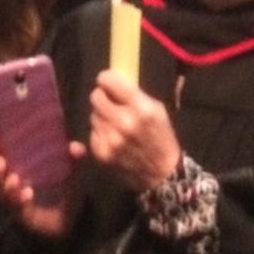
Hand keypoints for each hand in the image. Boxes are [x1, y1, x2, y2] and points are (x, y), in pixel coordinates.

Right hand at [0, 134, 85, 237]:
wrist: (73, 218)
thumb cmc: (66, 189)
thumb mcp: (72, 171)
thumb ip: (75, 159)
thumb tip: (76, 147)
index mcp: (19, 166)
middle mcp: (13, 183)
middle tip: (1, 163)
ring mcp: (16, 200)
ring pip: (1, 193)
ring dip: (6, 186)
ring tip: (15, 180)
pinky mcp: (23, 216)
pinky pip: (16, 209)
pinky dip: (19, 201)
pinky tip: (27, 195)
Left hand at [89, 69, 180, 192]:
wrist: (162, 173)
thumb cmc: (160, 136)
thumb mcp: (156, 109)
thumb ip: (133, 94)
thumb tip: (110, 80)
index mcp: (141, 108)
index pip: (109, 81)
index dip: (106, 79)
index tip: (107, 82)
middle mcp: (124, 122)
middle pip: (95, 97)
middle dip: (102, 97)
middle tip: (110, 103)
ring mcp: (111, 139)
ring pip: (93, 115)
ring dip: (101, 116)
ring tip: (115, 123)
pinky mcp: (101, 153)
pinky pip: (92, 132)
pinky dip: (100, 133)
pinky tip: (112, 138)